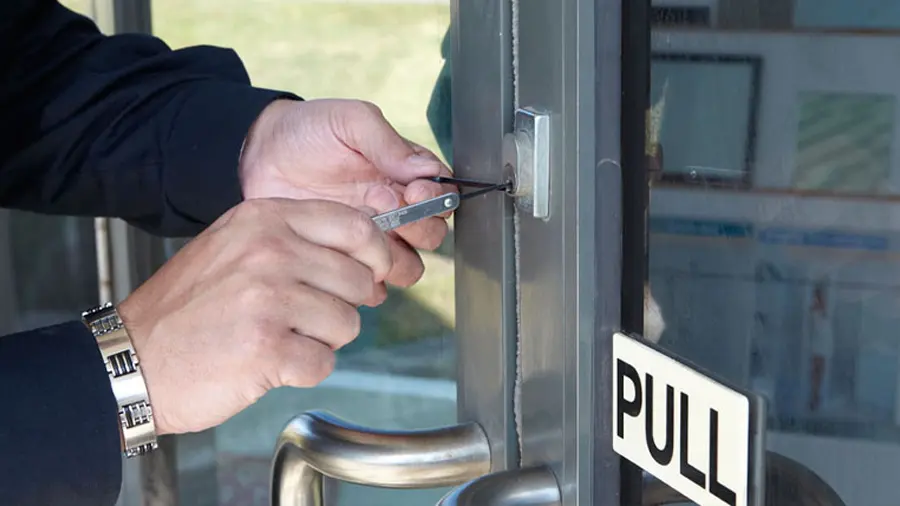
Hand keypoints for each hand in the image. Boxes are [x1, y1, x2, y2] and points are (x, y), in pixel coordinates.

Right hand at [117, 198, 391, 434]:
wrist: (131, 359)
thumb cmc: (187, 309)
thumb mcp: (234, 246)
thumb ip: (295, 240)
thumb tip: (366, 259)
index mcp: (264, 219)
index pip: (356, 227)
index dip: (376, 256)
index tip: (373, 275)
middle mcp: (269, 252)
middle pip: (359, 280)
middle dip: (342, 306)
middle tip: (303, 318)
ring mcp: (269, 299)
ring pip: (348, 324)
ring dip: (321, 340)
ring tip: (277, 338)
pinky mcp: (268, 349)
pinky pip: (324, 363)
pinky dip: (302, 371)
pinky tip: (267, 363)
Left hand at [238, 98, 455, 287]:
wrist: (258, 156)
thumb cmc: (308, 131)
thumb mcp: (351, 121)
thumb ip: (389, 143)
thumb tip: (427, 171)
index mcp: (406, 176)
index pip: (445, 197)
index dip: (435, 199)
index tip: (411, 191)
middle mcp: (398, 211)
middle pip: (433, 237)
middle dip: (415, 226)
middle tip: (381, 206)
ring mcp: (372, 241)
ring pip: (409, 268)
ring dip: (392, 256)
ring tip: (359, 233)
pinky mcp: (346, 261)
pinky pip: (373, 287)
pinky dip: (365, 279)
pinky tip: (341, 254)